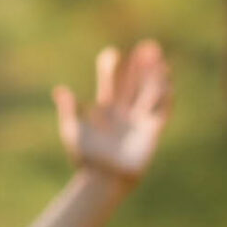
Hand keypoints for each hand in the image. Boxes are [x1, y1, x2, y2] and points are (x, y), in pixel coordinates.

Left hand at [53, 40, 171, 183]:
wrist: (103, 181)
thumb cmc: (87, 159)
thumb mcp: (73, 132)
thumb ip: (68, 110)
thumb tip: (58, 90)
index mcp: (105, 111)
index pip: (111, 83)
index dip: (111, 68)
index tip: (111, 53)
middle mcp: (124, 112)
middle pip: (134, 83)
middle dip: (139, 65)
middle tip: (145, 45)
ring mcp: (139, 121)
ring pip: (150, 91)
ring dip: (155, 74)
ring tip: (158, 56)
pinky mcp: (152, 131)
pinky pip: (162, 109)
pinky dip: (165, 94)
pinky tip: (167, 78)